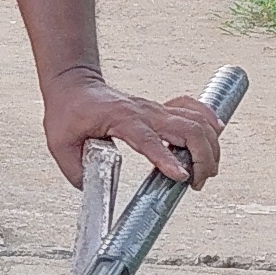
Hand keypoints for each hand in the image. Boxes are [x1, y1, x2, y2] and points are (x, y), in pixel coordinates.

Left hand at [42, 69, 220, 188]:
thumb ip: (77, 172)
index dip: (166, 158)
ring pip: (196, 119)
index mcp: (120, 119)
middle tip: (198, 182)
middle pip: (187, 128)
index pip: (148, 140)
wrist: (74, 83)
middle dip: (202, 158)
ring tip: (207, 170)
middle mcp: (144, 111)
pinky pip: (193, 109)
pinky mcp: (160, 109)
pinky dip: (208, 120)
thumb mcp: (60, 145)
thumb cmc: (68, 110)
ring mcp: (155, 108)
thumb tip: (94, 191)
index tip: (182, 177)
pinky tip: (215, 134)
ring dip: (210, 145)